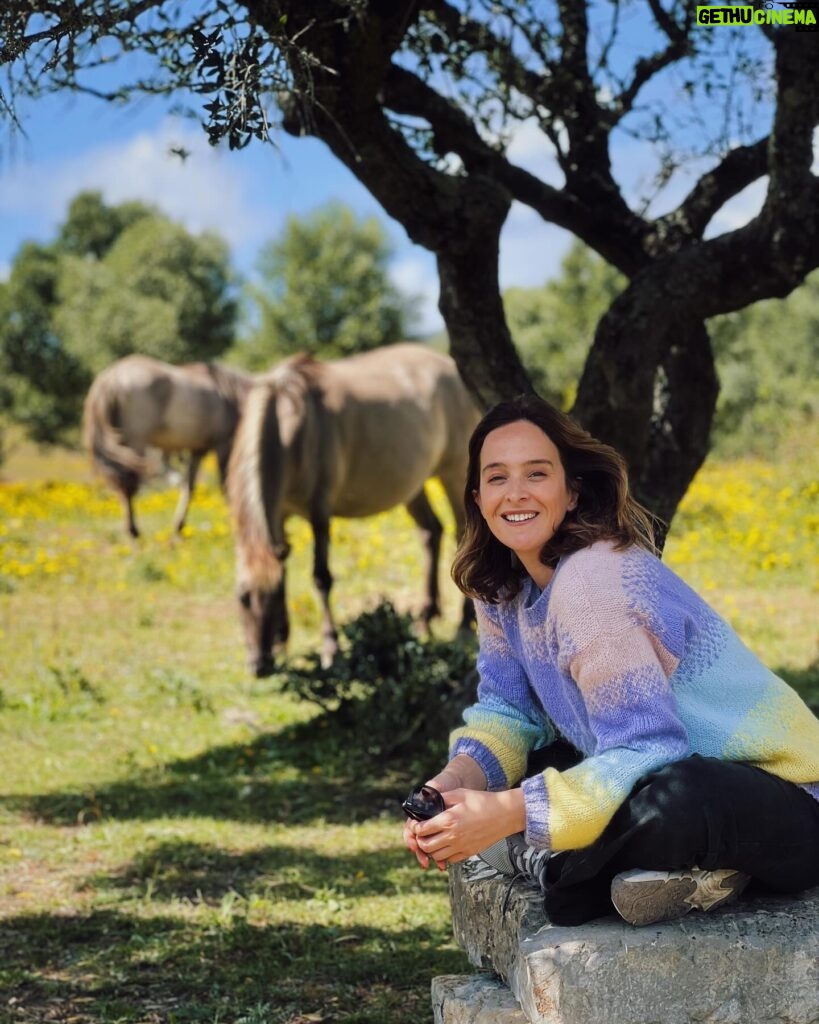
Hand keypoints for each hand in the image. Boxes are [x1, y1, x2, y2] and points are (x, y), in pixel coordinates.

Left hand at [410, 787, 525, 866]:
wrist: (505, 814)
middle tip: (422, 834)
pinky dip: (444, 855)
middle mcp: (453, 836)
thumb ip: (442, 798)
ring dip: (431, 849)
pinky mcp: (469, 853)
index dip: (416, 827)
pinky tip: (446, 845)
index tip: (416, 824)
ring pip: (437, 857)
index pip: (422, 830)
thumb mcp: (460, 793)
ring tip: (433, 840)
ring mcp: (461, 846)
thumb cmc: (483, 801)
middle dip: (420, 841)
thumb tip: (428, 801)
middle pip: (426, 846)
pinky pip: (450, 860)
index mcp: (448, 820)